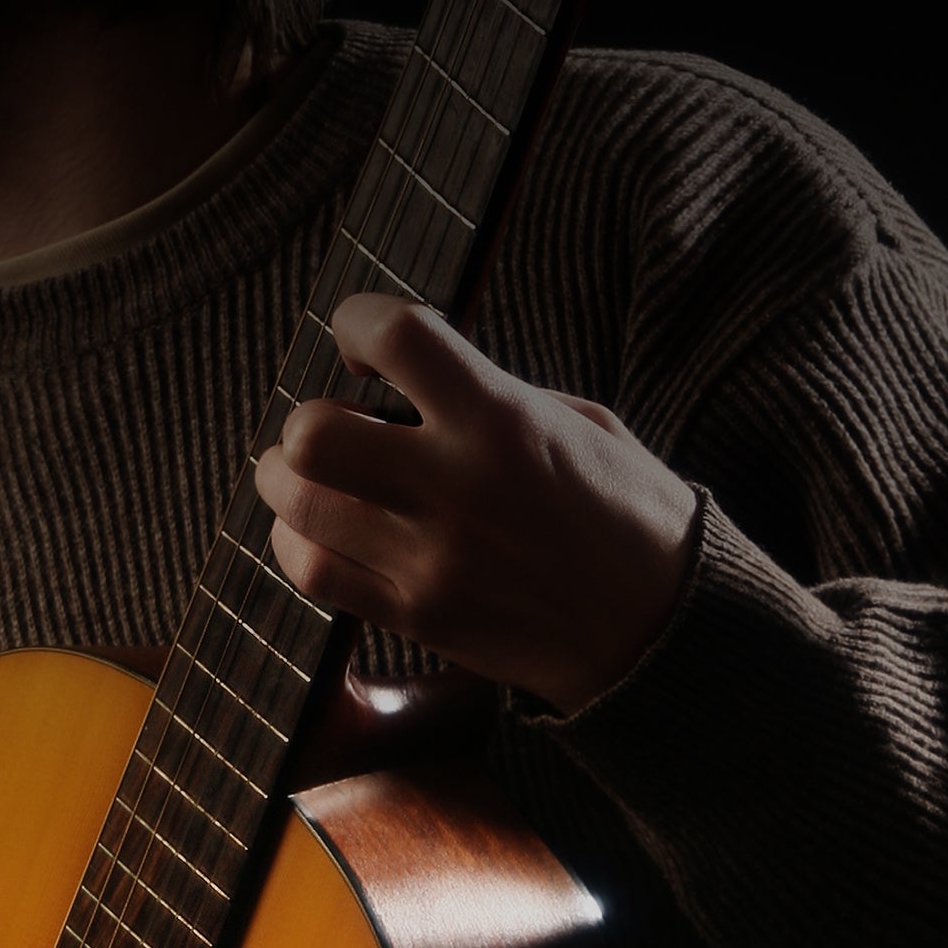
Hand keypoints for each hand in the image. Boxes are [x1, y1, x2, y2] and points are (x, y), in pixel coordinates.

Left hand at [253, 293, 700, 716]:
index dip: (357, 320)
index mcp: (504, 420)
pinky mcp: (416, 614)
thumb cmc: (626, 512)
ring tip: (304, 477)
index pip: (399, 337)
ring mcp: (430, 557)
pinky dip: (296, 544)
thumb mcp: (579, 423)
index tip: (358, 339)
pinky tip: (313, 532)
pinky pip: (314, 574)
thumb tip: (407, 377)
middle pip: (314, 436)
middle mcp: (457, 485)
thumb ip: (490, 394)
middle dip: (304, 422)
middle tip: (324, 428)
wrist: (660, 627)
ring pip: (301, 507)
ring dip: (287, 483)